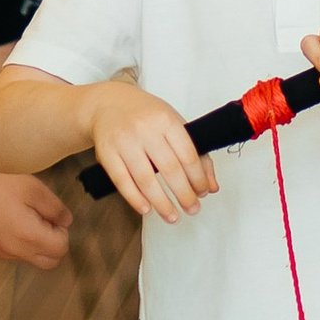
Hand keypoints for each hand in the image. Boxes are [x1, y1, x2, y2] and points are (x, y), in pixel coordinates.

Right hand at [0, 171, 70, 269]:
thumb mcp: (34, 189)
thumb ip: (55, 208)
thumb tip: (66, 222)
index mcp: (30, 237)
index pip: (62, 248)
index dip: (62, 231)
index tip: (50, 214)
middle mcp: (18, 251)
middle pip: (51, 261)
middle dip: (54, 242)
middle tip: (43, 219)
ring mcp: (5, 253)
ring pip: (35, 259)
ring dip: (40, 245)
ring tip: (27, 218)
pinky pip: (19, 255)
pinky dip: (24, 244)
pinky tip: (14, 222)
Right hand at [91, 90, 216, 223]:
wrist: (108, 103)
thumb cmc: (146, 116)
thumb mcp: (174, 124)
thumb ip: (196, 153)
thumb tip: (212, 186)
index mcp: (166, 120)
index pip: (188, 154)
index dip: (198, 178)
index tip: (203, 192)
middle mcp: (145, 129)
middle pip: (169, 169)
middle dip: (184, 194)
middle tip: (192, 209)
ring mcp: (125, 141)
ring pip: (146, 179)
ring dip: (162, 203)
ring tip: (173, 216)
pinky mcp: (107, 153)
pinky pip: (122, 181)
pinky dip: (135, 199)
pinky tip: (147, 209)